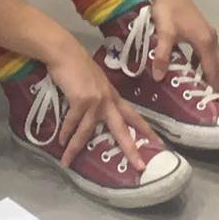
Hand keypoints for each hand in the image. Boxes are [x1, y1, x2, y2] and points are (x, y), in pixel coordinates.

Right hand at [43, 39, 156, 167]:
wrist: (65, 53)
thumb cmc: (77, 66)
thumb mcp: (95, 83)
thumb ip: (100, 96)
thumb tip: (96, 111)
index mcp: (114, 96)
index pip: (134, 116)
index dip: (146, 130)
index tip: (158, 143)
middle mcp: (108, 100)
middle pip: (122, 129)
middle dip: (131, 149)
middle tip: (140, 166)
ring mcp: (95, 101)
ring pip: (87, 131)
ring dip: (75, 147)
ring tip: (67, 160)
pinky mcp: (81, 100)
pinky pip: (72, 122)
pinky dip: (65, 133)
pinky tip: (60, 142)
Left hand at [146, 0, 218, 89]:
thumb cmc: (168, 10)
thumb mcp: (164, 34)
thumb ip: (163, 55)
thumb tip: (159, 77)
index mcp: (205, 42)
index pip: (213, 69)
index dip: (213, 85)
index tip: (209, 100)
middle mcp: (212, 39)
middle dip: (216, 81)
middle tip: (206, 97)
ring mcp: (209, 33)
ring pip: (215, 58)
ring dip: (211, 72)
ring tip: (200, 86)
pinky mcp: (203, 30)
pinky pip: (208, 52)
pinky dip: (205, 63)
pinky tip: (192, 68)